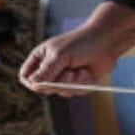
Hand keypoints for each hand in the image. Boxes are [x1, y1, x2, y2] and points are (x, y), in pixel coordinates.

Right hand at [18, 2, 134, 95]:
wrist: (108, 42)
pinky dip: (84, 84)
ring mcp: (65, 76)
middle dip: (58, 83)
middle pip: (44, 88)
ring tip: (81, 70)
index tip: (43, 83)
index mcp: (41, 58)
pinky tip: (88, 73)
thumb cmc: (82, 43)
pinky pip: (76, 92)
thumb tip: (34, 85)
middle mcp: (51, 68)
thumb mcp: (60, 55)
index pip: (26, 76)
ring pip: (61, 92)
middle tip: (69, 73)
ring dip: (73, 83)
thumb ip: (46, 71)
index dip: (32, 83)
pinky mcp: (79, 82)